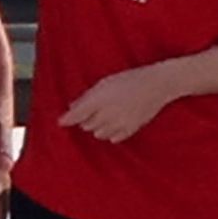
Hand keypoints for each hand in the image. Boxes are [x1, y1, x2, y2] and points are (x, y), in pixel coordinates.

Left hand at [60, 66, 175, 142]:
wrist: (157, 85)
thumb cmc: (131, 79)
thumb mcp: (105, 82)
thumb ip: (87, 97)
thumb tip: (72, 107)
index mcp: (99, 99)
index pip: (76, 115)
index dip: (66, 119)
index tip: (61, 122)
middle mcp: (108, 114)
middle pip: (86, 125)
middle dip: (86, 119)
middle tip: (93, 109)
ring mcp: (119, 124)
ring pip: (99, 134)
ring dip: (97, 127)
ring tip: (106, 115)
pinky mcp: (130, 130)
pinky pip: (113, 139)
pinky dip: (110, 133)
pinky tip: (115, 122)